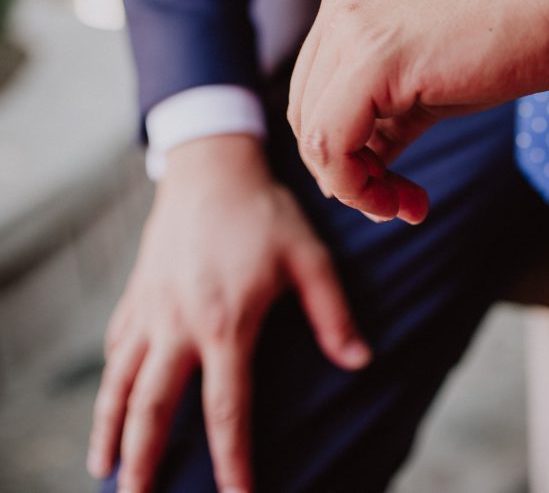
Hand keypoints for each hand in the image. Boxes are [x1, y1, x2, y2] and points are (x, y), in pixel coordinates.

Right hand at [87, 135, 368, 492]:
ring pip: (120, 384)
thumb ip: (333, 314)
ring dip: (110, 431)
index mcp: (225, 323)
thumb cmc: (265, 213)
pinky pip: (115, 349)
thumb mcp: (310, 258)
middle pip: (152, 409)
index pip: (227, 408)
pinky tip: (110, 404)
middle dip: (143, 462)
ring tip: (104, 471)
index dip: (232, 460)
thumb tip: (360, 361)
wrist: (211, 170)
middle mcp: (177, 325)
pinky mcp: (136, 295)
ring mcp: (150, 310)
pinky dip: (109, 384)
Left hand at [288, 0, 548, 219]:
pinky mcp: (373, 57)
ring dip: (352, 187)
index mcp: (348, 5)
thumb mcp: (431, 82)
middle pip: (306, 115)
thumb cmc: (512, 37)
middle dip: (345, 174)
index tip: (389, 187)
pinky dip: (357, 185)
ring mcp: (350, 27)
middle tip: (393, 204)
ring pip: (313, 135)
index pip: (315, 94)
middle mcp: (338, 8)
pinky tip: (401, 200)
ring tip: (399, 206)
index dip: (343, 154)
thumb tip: (362, 174)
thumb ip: (387, 118)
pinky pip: (333, 141)